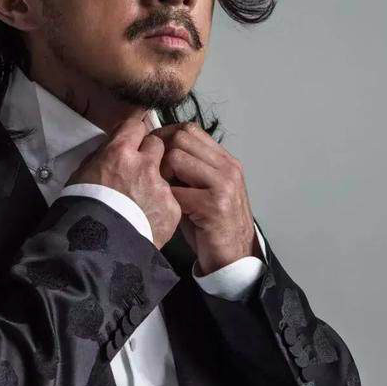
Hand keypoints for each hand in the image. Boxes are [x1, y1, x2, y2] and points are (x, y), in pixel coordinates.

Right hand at [64, 116, 181, 249]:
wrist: (97, 249)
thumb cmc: (83, 211)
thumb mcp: (82, 175)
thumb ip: (100, 157)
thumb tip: (109, 148)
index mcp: (120, 152)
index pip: (136, 125)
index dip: (135, 130)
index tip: (134, 134)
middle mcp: (145, 165)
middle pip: (157, 145)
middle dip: (150, 153)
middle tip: (139, 168)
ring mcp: (161, 187)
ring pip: (165, 173)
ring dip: (155, 182)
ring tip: (141, 201)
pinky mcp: (171, 208)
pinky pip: (170, 199)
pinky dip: (161, 206)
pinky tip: (148, 218)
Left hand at [147, 122, 261, 274]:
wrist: (233, 256)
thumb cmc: (211, 224)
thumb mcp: (205, 188)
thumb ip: (190, 167)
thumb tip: (157, 146)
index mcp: (225, 161)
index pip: (190, 129)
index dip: (166, 137)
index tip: (153, 153)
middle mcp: (228, 168)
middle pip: (181, 138)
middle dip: (161, 154)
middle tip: (156, 175)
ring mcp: (223, 185)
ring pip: (177, 158)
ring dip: (162, 175)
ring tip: (164, 193)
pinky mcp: (214, 206)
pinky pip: (176, 190)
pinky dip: (166, 199)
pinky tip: (169, 210)